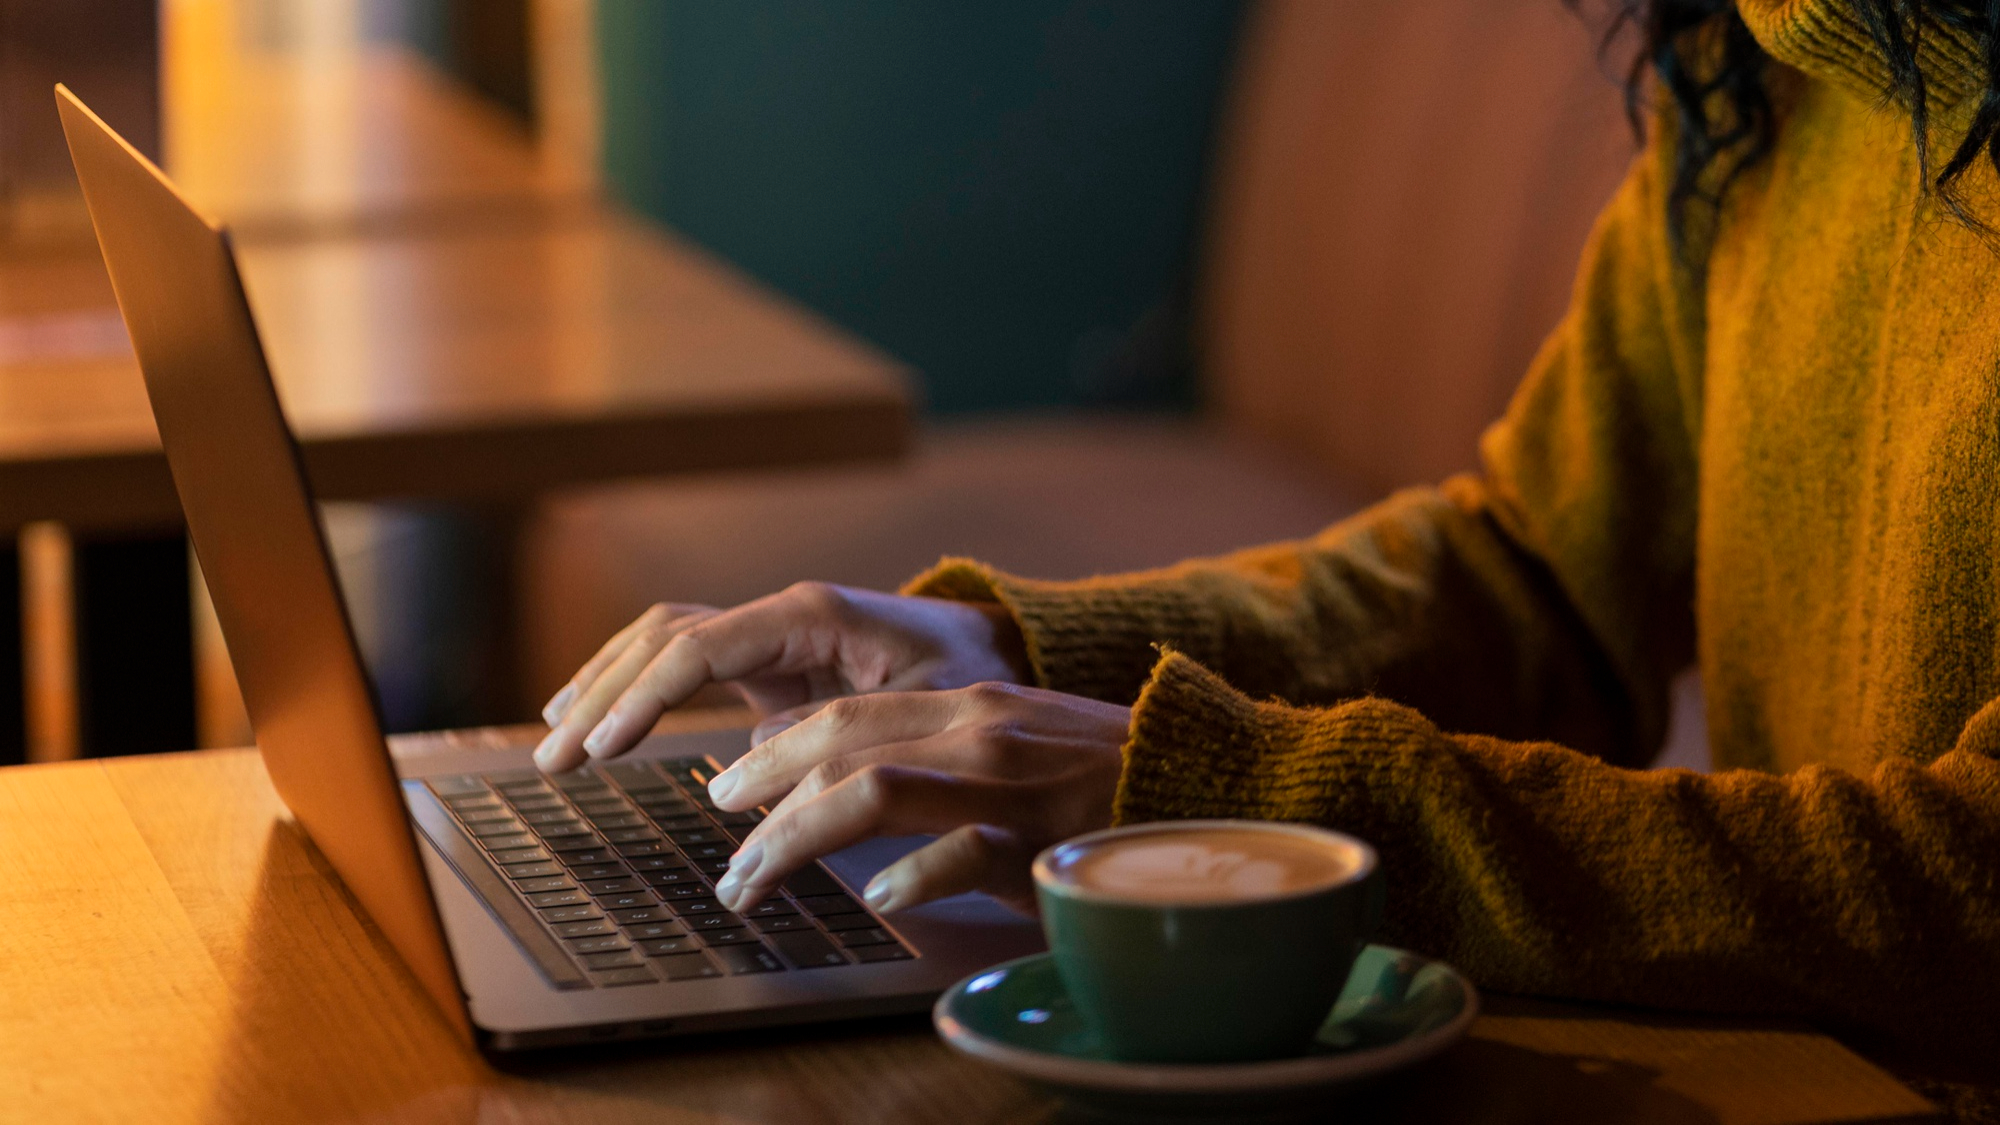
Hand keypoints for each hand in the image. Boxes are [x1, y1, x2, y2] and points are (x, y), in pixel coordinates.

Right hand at [535, 583, 1031, 771]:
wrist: (1005, 658)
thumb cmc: (977, 683)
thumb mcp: (929, 712)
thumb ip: (848, 740)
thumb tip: (758, 776)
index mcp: (812, 615)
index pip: (698, 647)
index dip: (641, 697)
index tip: (603, 747)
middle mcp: (780, 615)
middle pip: (663, 639)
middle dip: (603, 695)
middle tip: (555, 758)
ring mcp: (770, 636)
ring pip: (662, 643)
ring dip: (605, 686)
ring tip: (555, 739)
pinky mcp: (770, 666)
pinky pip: (682, 664)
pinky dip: (634, 688)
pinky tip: (597, 722)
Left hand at [705, 682, 1129, 915]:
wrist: (1211, 782)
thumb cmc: (1100, 781)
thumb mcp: (1010, 746)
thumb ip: (929, 751)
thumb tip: (831, 773)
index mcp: (967, 706)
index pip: (842, 713)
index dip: (769, 753)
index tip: (725, 795)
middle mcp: (979, 729)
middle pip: (838, 743)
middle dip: (759, 795)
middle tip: (720, 852)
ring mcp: (1012, 782)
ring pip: (876, 789)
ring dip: (797, 837)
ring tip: (755, 882)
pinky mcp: (1049, 839)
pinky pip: (968, 849)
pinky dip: (916, 872)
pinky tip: (883, 897)